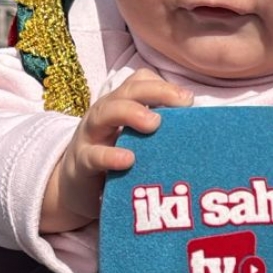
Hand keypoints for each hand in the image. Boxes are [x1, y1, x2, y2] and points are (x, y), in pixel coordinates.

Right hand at [40, 69, 191, 233]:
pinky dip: (110, 156)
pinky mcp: (81, 163)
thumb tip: (199, 132)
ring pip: (105, 113)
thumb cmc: (113, 161)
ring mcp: (90, 136)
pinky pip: (94, 156)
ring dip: (130, 113)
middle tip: (182, 102)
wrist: (73, 190)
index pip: (140, 82)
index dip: (163, 86)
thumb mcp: (136, 142)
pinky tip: (128, 160)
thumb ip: (159, 133)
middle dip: (155, 92)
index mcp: (121, 105)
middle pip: (127, 91)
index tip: (188, 100)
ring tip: (154, 123)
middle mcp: (105, 114)